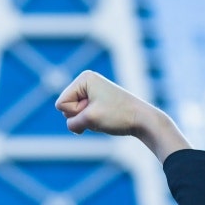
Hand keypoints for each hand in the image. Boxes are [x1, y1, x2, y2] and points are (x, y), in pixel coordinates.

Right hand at [54, 71, 189, 162]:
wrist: (143, 119)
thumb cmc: (118, 116)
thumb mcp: (89, 119)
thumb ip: (72, 122)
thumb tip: (74, 126)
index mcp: (84, 78)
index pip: (61, 103)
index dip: (76, 112)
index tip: (96, 109)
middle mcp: (87, 82)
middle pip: (65, 108)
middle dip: (81, 116)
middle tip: (101, 114)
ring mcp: (92, 91)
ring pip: (73, 114)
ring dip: (86, 120)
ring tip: (104, 117)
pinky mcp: (97, 101)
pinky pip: (82, 116)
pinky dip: (90, 122)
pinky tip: (104, 119)